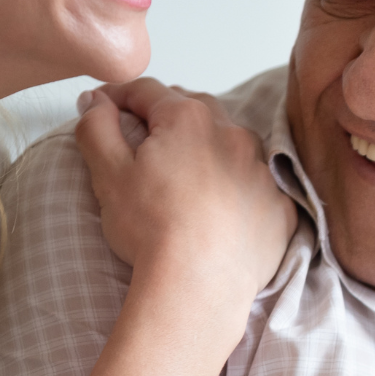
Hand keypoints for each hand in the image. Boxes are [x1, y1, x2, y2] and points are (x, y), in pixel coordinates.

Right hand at [75, 77, 297, 301]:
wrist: (199, 284)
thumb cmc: (152, 229)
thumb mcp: (108, 173)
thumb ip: (97, 127)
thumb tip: (95, 102)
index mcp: (189, 120)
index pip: (148, 91)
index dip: (120, 96)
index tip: (101, 106)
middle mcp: (233, 135)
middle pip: (195, 110)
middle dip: (167, 115)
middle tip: (144, 135)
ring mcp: (262, 170)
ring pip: (232, 144)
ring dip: (210, 148)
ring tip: (186, 172)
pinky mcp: (280, 205)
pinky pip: (258, 185)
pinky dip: (239, 187)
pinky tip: (221, 207)